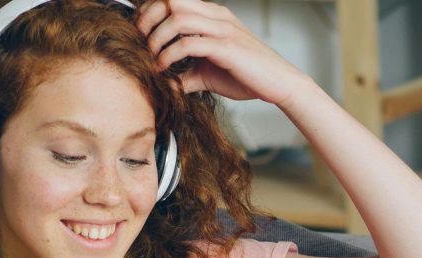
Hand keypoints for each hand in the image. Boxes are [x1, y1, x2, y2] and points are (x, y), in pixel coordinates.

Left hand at [132, 0, 316, 107]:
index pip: (174, 0)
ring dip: (157, 38)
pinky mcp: (227, 48)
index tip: (140, 34)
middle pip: (171, 1)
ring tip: (152, 58)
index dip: (150, 12)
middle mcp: (217, 16)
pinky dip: (171, 55)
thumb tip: (167, 84)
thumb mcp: (210, 74)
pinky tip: (165, 69)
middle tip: (141, 42)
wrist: (281, 85)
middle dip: (149, 20)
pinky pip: (190, 43)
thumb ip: (187, 74)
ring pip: (178, 18)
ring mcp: (223, 29)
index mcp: (213, 16)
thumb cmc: (249, 77)